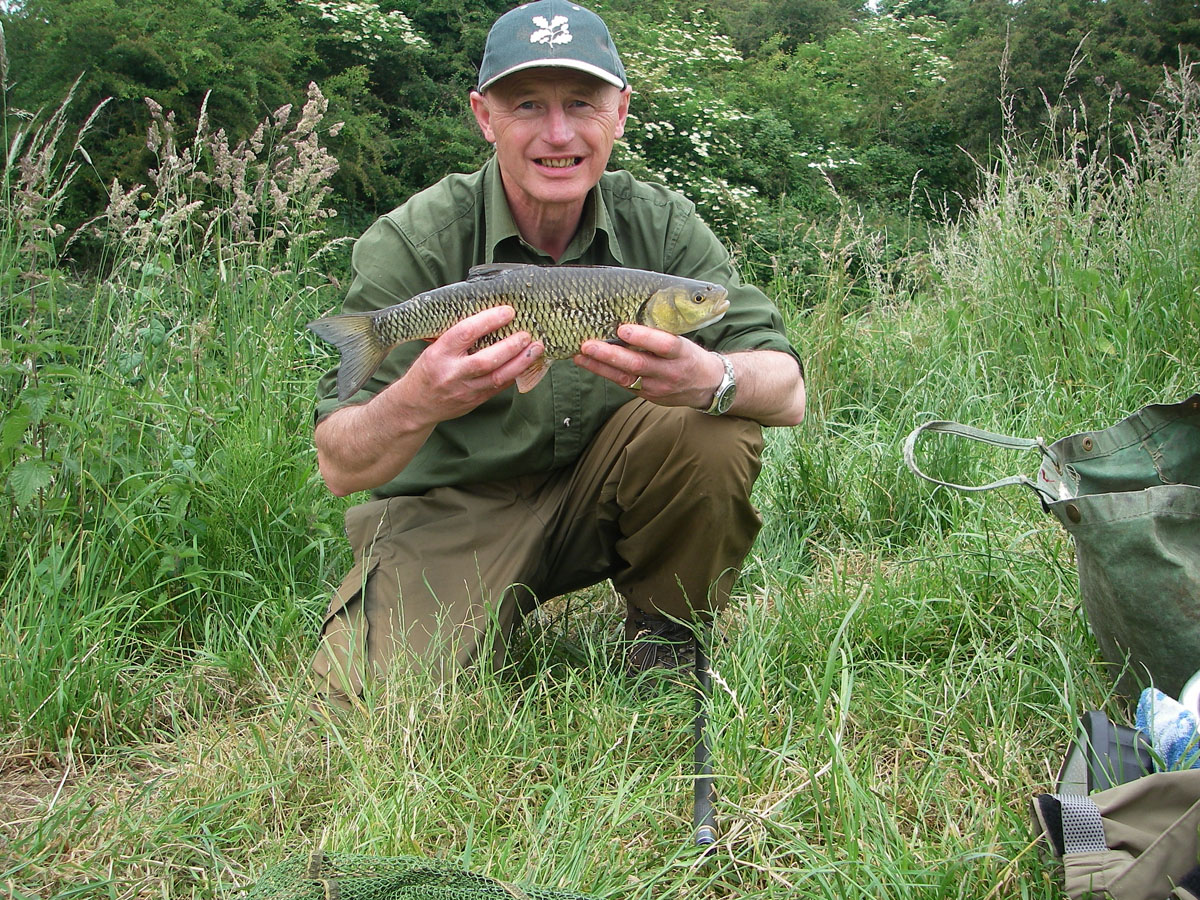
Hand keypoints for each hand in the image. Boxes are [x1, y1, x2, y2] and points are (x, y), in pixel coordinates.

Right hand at [399, 305, 544, 423]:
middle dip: (510, 346)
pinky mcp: (475, 401)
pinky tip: (527, 363)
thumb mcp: (433, 348)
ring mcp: (465, 390)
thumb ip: (456, 336)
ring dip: (521, 362)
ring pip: (498, 377)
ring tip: (536, 348)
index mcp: (439, 353)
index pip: (465, 333)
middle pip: (486, 359)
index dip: (489, 320)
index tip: (507, 311)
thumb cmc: (427, 370)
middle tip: (526, 333)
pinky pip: (500, 387)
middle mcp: (452, 373)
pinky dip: (515, 374)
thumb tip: (486, 314)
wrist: (416, 405)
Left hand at [574, 323, 721, 409]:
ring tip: (580, 355)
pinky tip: (589, 363)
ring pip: (626, 378)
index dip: (643, 337)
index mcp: (683, 353)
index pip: (664, 345)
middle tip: (588, 345)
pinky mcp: (648, 396)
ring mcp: (658, 388)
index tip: (623, 329)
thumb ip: (660, 332)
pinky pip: (624, 384)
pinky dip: (606, 373)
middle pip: (638, 365)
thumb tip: (628, 315)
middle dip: (610, 355)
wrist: (707, 385)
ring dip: (600, 367)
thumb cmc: (689, 355)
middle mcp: (670, 372)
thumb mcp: (684, 340)